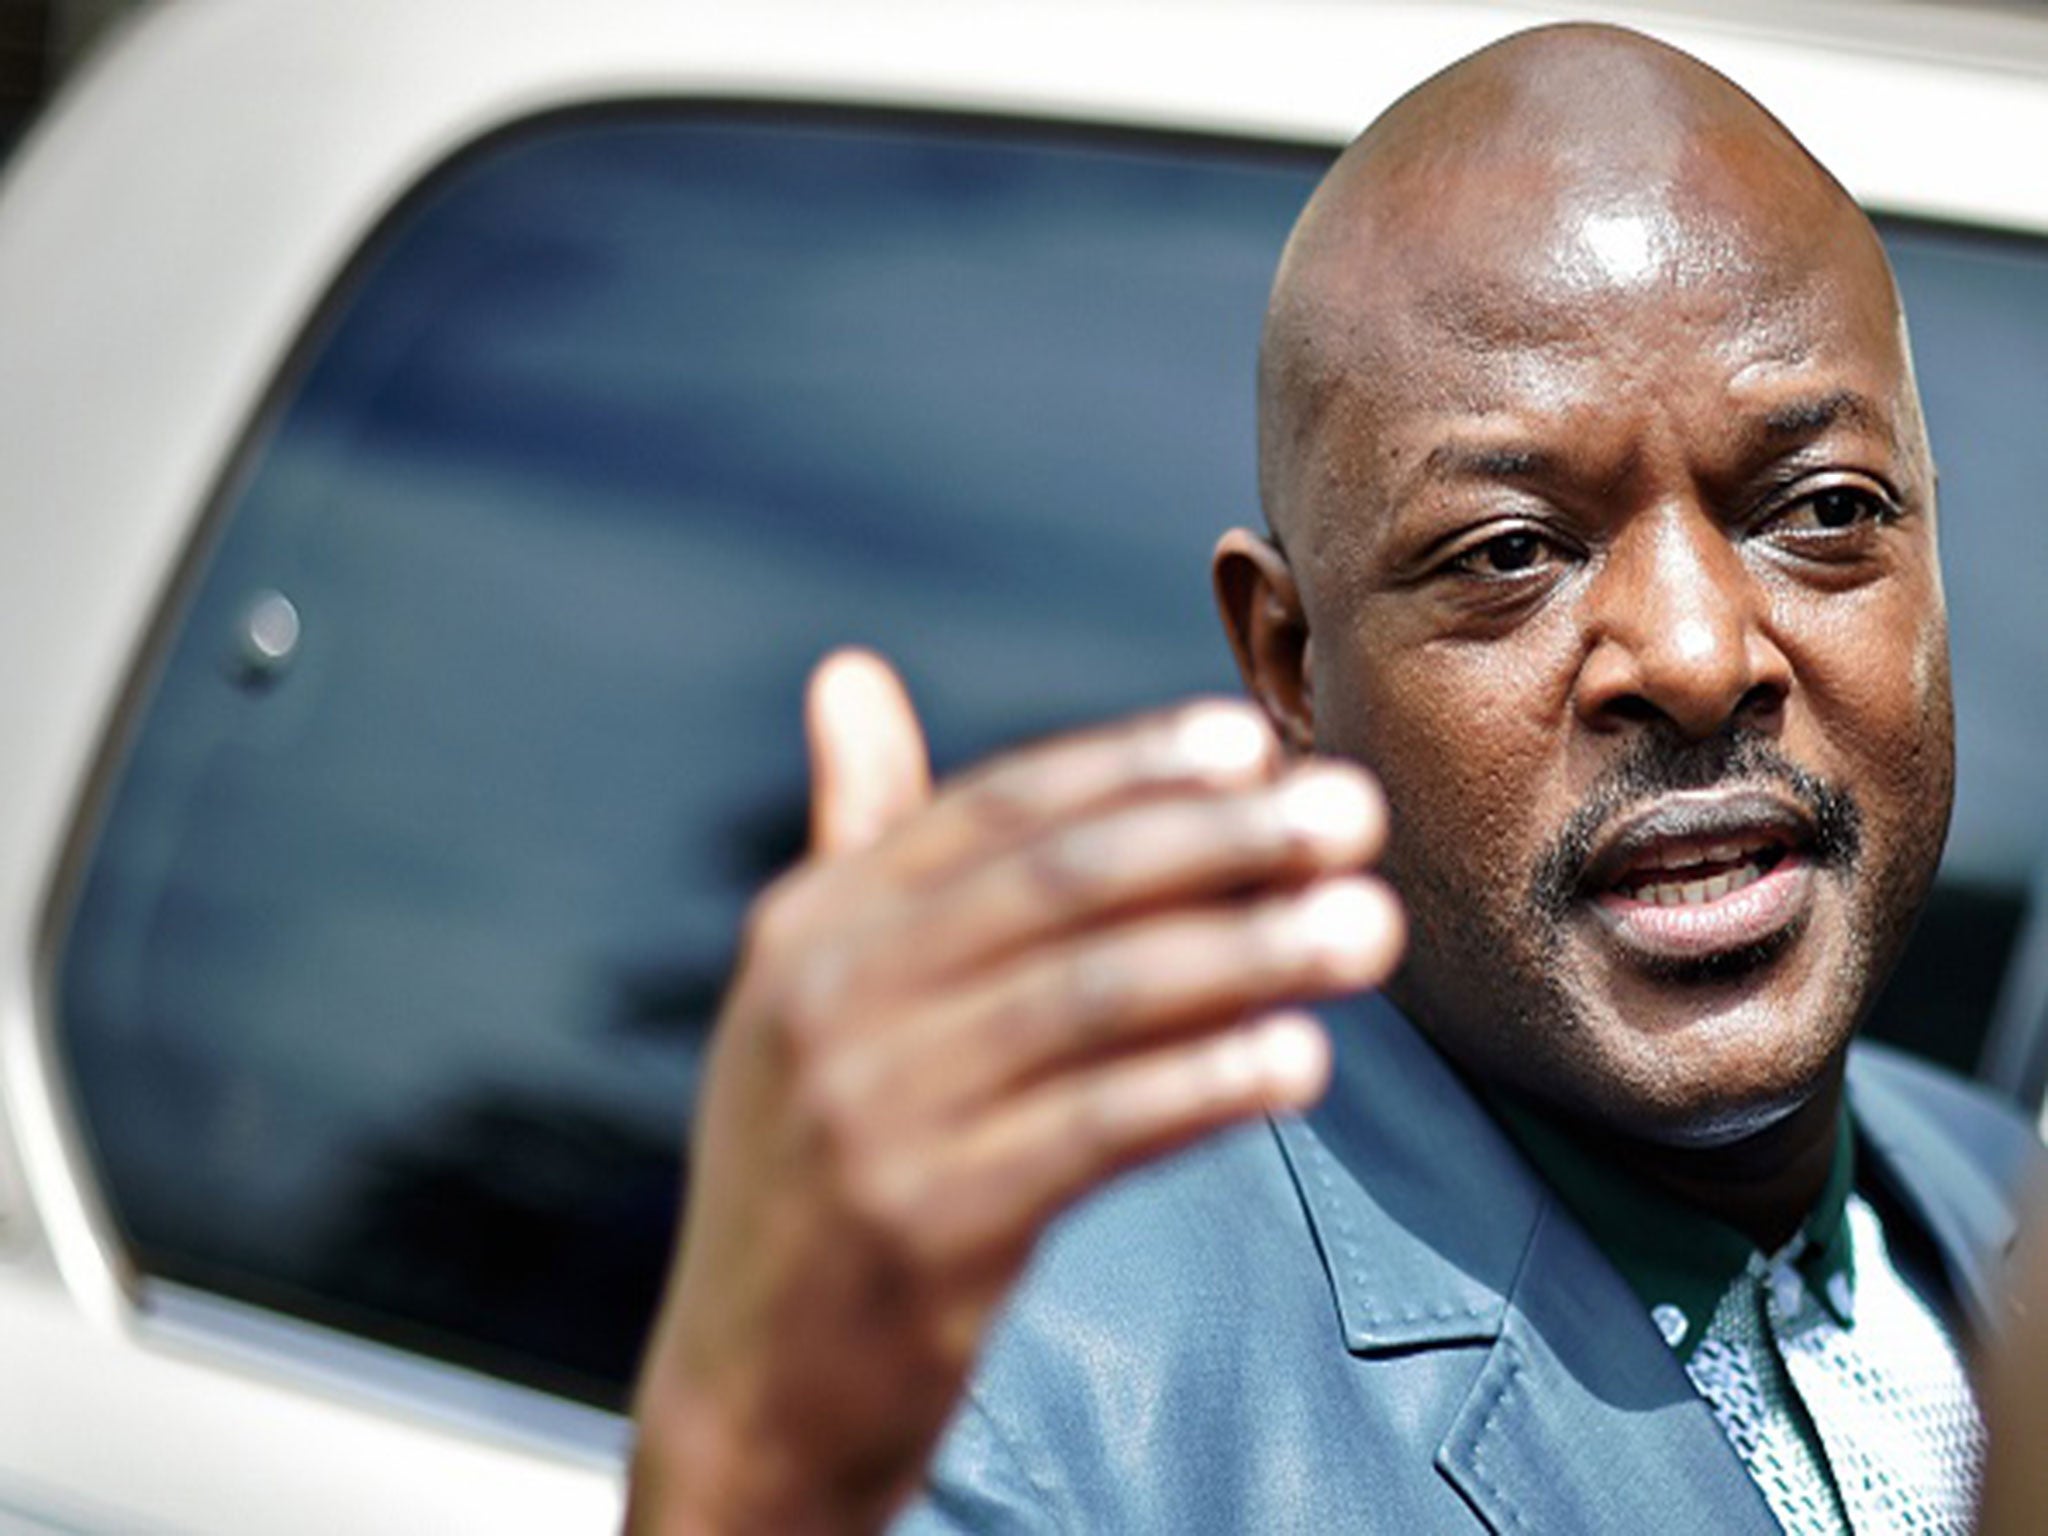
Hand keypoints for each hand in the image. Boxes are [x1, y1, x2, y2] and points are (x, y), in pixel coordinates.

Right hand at [627, 650, 1402, 1533]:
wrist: (744, 1397)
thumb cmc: (811, 1170)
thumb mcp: (804, 998)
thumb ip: (851, 837)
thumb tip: (849, 674)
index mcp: (808, 928)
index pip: (994, 811)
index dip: (1131, 767)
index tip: (1250, 740)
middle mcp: (826, 1004)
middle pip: (1059, 887)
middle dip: (1219, 841)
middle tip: (1350, 812)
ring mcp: (867, 1117)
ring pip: (1094, 999)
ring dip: (1248, 953)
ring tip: (1366, 930)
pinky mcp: (924, 1230)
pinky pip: (1096, 1132)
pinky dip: (1205, 1084)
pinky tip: (1299, 1059)